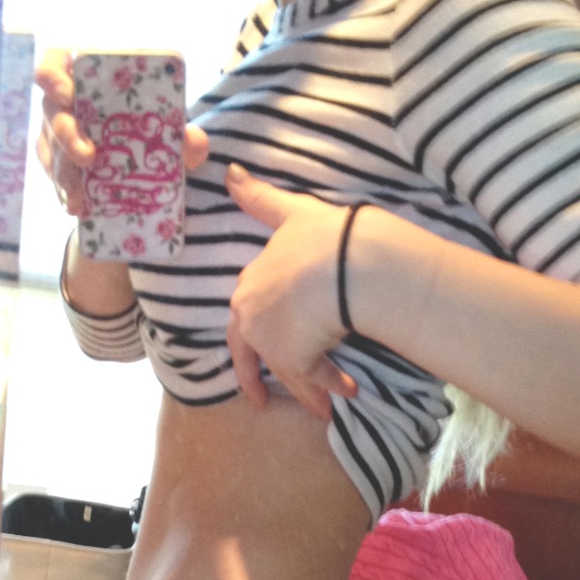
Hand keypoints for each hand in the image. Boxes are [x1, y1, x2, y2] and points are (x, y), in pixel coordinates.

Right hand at [33, 48, 209, 217]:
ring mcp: (58, 132)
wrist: (148, 166)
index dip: (52, 75)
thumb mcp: (173, 135)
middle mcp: (67, 101)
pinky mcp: (56, 162)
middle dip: (67, 134)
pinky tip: (78, 206)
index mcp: (90, 76)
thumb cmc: (154, 132)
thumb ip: (186, 137)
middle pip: (52, 110)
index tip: (67, 93)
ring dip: (65, 171)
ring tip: (81, 195)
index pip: (56, 62)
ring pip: (51, 148)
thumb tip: (193, 141)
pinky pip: (54, 175)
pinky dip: (66, 191)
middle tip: (88, 156)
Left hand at [224, 162, 360, 419]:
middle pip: (252, 355)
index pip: (245, 315)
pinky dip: (330, 386)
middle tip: (261, 401)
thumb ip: (262, 200)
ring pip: (287, 373)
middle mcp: (252, 318)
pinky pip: (313, 379)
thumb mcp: (291, 213)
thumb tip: (231, 172)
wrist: (340, 265)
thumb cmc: (320, 236)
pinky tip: (349, 391)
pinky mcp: (293, 362)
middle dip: (258, 379)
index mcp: (248, 285)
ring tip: (324, 407)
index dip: (257, 331)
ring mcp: (270, 343)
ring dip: (308, 390)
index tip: (261, 347)